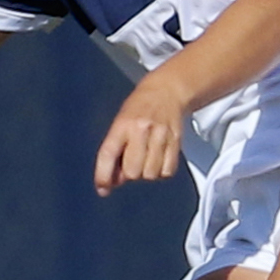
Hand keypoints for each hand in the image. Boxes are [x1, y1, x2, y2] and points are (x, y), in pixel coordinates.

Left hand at [94, 77, 186, 196]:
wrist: (166, 90)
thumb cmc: (138, 109)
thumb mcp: (119, 123)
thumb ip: (115, 151)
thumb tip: (113, 182)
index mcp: (121, 125)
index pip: (108, 154)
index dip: (103, 175)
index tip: (102, 189)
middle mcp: (140, 129)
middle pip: (133, 171)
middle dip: (130, 173)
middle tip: (132, 163)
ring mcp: (160, 135)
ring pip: (151, 174)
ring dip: (146, 173)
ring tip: (146, 158)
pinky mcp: (176, 141)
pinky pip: (168, 171)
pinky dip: (162, 171)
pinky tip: (159, 159)